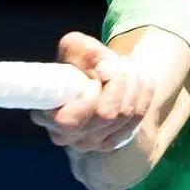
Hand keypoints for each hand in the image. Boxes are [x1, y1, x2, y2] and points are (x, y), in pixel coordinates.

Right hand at [29, 31, 153, 152]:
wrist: (99, 77)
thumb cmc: (80, 62)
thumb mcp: (75, 47)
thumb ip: (82, 50)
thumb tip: (101, 65)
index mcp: (46, 114)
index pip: (69, 120)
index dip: (89, 98)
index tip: (94, 78)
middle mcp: (66, 135)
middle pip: (106, 114)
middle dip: (118, 81)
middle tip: (114, 64)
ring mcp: (90, 142)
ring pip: (125, 114)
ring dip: (132, 83)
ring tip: (126, 67)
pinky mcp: (112, 142)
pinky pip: (138, 116)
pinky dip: (142, 93)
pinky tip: (137, 81)